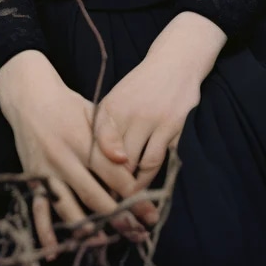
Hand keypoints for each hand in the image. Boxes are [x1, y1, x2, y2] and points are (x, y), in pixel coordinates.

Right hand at [0, 58, 159, 261]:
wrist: (28, 97)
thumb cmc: (67, 105)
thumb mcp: (92, 112)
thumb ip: (109, 136)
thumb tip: (125, 159)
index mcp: (82, 140)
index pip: (112, 174)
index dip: (134, 195)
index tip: (150, 212)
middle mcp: (64, 158)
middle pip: (94, 196)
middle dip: (119, 218)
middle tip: (138, 234)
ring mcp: (46, 172)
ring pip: (68, 207)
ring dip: (88, 229)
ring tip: (106, 243)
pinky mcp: (31, 180)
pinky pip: (38, 210)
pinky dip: (46, 232)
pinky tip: (56, 251)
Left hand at [95, 50, 201, 201]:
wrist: (175, 62)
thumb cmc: (141, 86)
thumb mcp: (117, 100)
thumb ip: (104, 128)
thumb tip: (91, 162)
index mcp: (110, 107)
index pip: (96, 145)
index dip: (93, 170)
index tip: (90, 187)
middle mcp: (129, 113)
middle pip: (116, 159)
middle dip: (111, 183)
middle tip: (106, 203)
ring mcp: (153, 120)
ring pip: (138, 163)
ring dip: (132, 185)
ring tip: (126, 199)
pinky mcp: (173, 127)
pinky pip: (158, 159)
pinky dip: (149, 176)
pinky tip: (144, 185)